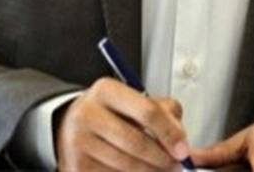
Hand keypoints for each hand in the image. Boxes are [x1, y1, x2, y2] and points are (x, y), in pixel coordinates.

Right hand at [55, 77, 190, 170]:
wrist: (69, 126)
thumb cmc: (111, 114)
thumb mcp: (134, 100)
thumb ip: (163, 112)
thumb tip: (180, 139)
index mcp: (106, 90)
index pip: (147, 111)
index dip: (170, 133)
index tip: (183, 150)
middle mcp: (88, 113)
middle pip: (137, 143)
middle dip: (163, 159)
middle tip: (176, 165)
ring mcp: (79, 142)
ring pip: (127, 165)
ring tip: (160, 170)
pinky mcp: (77, 166)